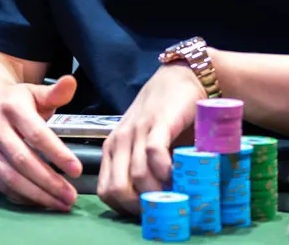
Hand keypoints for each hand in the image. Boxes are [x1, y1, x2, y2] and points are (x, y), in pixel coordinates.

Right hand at [0, 74, 82, 211]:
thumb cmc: (13, 100)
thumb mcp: (33, 91)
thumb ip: (55, 92)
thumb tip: (71, 81)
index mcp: (13, 108)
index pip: (37, 134)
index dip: (57, 153)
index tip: (76, 170)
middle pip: (24, 161)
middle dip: (49, 182)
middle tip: (71, 197)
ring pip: (11, 178)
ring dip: (37, 195)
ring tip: (60, 203)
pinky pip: (1, 185)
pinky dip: (21, 196)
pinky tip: (40, 201)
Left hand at [97, 64, 206, 215]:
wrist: (182, 77)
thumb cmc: (167, 114)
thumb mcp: (147, 141)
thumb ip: (145, 166)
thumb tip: (156, 200)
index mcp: (113, 148)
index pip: (106, 191)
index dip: (125, 208)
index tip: (147, 211)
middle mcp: (119, 141)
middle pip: (116, 189)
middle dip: (139, 206)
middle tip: (161, 208)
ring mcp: (137, 131)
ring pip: (136, 176)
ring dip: (156, 191)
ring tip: (174, 194)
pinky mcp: (158, 123)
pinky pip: (153, 154)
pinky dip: (164, 171)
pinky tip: (176, 174)